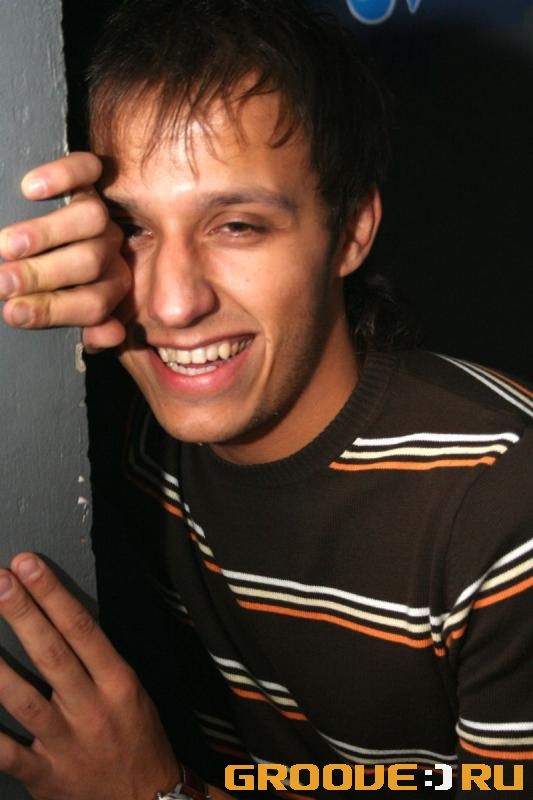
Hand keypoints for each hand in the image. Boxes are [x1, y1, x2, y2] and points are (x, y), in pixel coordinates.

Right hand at [0, 153, 131, 351]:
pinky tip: (30, 189)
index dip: (54, 310)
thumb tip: (107, 336)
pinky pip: (86, 170)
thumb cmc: (33, 280)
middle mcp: (109, 249)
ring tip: (6, 245)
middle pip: (91, 263)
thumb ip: (80, 324)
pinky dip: (61, 176)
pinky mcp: (88, 175)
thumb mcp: (54, 307)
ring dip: (46, 233)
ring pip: (91, 218)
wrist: (20, 243)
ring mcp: (100, 211)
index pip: (94, 303)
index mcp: (107, 287)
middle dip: (43, 275)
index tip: (13, 312)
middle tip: (4, 282)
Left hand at [0, 553, 179, 799]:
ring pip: (23, 700)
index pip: (82, 628)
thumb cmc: (138, 738)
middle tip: (0, 582)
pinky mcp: (44, 776)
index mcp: (118, 682)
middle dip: (23, 615)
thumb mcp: (132, 692)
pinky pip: (5, 753)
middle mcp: (91, 708)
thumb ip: (97, 661)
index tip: (28, 566)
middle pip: (51, 654)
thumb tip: (57, 621)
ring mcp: (65, 743)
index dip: (53, 595)